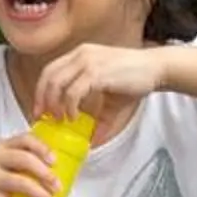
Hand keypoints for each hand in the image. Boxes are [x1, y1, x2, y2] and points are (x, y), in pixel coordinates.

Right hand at [0, 129, 63, 196]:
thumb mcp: (1, 165)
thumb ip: (22, 162)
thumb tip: (57, 171)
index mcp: (0, 148)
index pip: (24, 139)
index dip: (42, 148)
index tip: (54, 162)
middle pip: (25, 159)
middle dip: (46, 174)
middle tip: (57, 187)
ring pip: (22, 183)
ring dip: (41, 196)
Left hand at [32, 42, 168, 122]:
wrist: (156, 69)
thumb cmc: (135, 80)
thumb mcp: (112, 101)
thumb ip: (100, 118)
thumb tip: (94, 141)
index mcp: (80, 55)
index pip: (50, 70)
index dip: (40, 91)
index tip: (40, 110)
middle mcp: (80, 55)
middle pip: (48, 76)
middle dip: (42, 99)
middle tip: (43, 118)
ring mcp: (88, 62)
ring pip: (57, 83)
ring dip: (54, 104)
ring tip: (60, 120)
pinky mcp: (97, 72)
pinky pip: (73, 91)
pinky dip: (69, 107)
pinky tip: (73, 117)